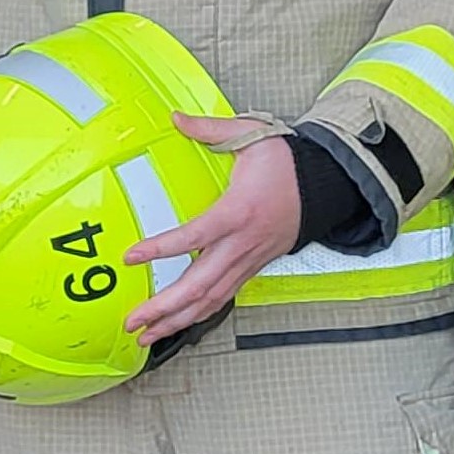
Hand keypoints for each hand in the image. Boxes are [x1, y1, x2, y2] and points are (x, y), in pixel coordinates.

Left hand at [122, 114, 302, 345]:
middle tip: (133, 321)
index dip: (161, 249)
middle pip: (200, 286)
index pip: (194, 237)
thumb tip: (177, 118)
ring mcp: (248, 261)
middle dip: (164, 308)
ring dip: (177, 321)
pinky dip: (198, 314)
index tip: (130, 257)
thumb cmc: (286, 163)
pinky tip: (177, 323)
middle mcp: (243, 244)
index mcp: (238, 213)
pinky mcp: (252, 268)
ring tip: (147, 334)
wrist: (323, 186)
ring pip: (211, 300)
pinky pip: (223, 298)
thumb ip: (210, 129)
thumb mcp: (251, 135)